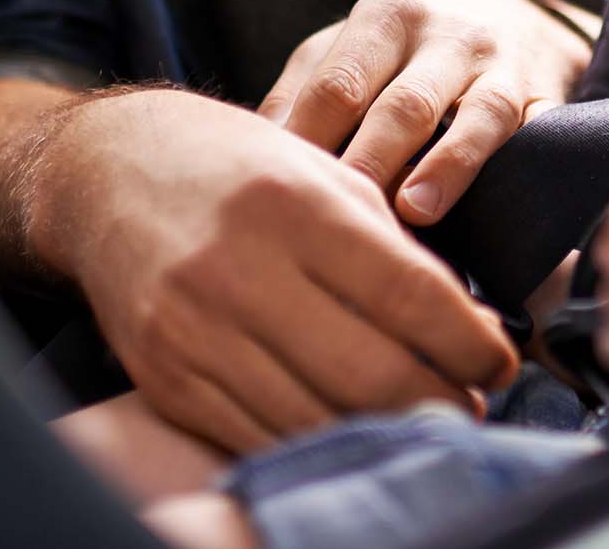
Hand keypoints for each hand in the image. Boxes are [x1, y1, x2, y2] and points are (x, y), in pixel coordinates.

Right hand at [27, 89, 518, 452]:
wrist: (108, 175)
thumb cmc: (232, 165)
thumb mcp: (319, 172)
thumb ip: (386, 243)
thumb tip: (464, 322)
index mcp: (293, 205)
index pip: (408, 293)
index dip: (469, 341)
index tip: (500, 361)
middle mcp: (239, 270)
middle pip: (370, 371)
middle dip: (441, 400)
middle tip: (472, 404)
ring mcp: (195, 332)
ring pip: (318, 417)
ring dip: (387, 431)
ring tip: (424, 421)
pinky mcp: (166, 379)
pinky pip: (260, 435)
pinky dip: (319, 442)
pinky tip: (352, 429)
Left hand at [260, 0, 592, 223]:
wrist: (513, 20)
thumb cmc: (404, 53)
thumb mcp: (345, 52)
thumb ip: (299, 96)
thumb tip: (254, 160)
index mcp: (384, 17)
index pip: (338, 86)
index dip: (308, 144)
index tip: (279, 198)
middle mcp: (446, 33)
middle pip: (402, 104)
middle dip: (369, 163)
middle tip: (336, 219)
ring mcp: (501, 65)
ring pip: (474, 115)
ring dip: (445, 167)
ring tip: (412, 211)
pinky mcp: (543, 98)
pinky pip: (531, 135)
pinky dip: (509, 171)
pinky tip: (494, 209)